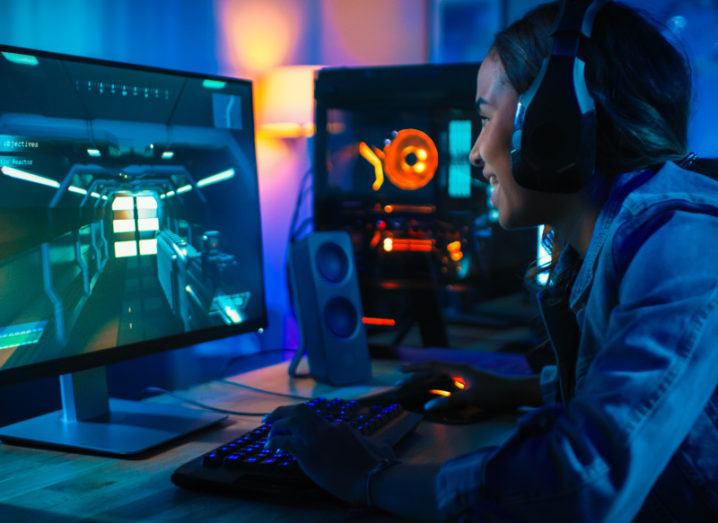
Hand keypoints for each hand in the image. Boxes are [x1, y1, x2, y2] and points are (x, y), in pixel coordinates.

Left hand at [264, 404, 391, 503]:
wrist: (373, 477)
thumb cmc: (378, 465)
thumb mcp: (373, 445)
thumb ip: (363, 441)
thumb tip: (365, 442)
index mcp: (340, 427)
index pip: (317, 420)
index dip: (303, 424)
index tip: (294, 430)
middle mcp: (327, 427)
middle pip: (301, 411)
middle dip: (283, 412)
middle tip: (269, 418)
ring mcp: (317, 439)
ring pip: (290, 421)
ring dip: (276, 425)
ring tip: (267, 432)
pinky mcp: (308, 453)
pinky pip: (284, 442)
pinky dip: (274, 442)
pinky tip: (268, 446)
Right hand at [399, 360, 524, 412]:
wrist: (517, 391)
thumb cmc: (495, 393)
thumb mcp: (471, 397)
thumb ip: (450, 401)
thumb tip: (428, 405)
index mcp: (459, 369)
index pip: (432, 366)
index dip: (415, 368)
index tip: (401, 370)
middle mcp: (460, 370)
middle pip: (434, 370)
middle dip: (418, 374)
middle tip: (402, 380)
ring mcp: (466, 376)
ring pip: (441, 377)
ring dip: (428, 380)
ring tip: (414, 386)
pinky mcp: (471, 383)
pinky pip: (449, 383)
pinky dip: (439, 387)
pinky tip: (436, 393)